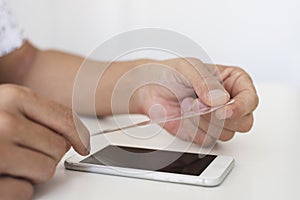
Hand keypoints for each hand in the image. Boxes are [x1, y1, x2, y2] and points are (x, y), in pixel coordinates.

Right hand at [0, 84, 89, 197]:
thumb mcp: (7, 104)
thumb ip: (41, 115)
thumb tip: (78, 138)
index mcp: (14, 97)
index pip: (66, 120)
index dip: (79, 136)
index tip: (82, 145)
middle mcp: (4, 122)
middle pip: (58, 148)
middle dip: (45, 154)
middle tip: (22, 150)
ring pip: (46, 171)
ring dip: (31, 172)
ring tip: (9, 163)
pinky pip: (24, 192)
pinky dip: (15, 189)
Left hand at [135, 58, 257, 144]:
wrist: (149, 89)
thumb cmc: (170, 73)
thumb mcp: (190, 68)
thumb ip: (207, 82)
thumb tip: (221, 100)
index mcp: (233, 82)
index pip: (250, 99)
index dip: (240, 107)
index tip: (223, 110)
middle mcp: (228, 102)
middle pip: (244, 122)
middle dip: (220, 117)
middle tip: (200, 105)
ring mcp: (216, 119)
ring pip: (225, 133)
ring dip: (203, 121)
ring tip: (187, 104)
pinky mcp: (202, 132)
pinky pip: (207, 140)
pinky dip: (193, 129)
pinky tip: (183, 115)